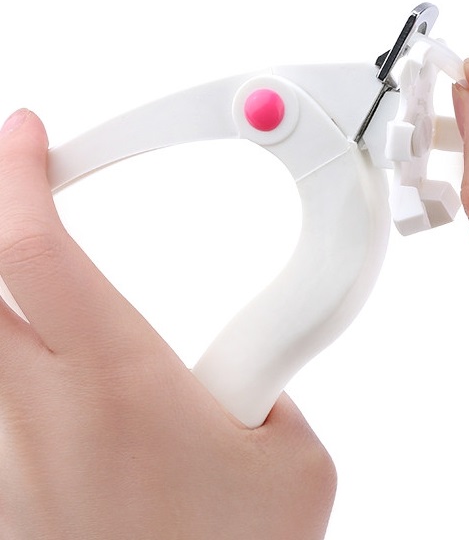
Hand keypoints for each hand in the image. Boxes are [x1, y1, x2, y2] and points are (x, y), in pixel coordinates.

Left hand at [0, 110, 335, 538]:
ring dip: (9, 296)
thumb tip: (251, 357)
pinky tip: (49, 361)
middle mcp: (40, 415)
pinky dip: (14, 356)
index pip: (36, 251)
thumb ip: (273, 384)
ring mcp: (6, 456)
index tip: (26, 129)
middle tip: (13, 176)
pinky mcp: (4, 489)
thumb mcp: (291, 459)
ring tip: (38, 269)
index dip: (16, 172)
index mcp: (119, 387)